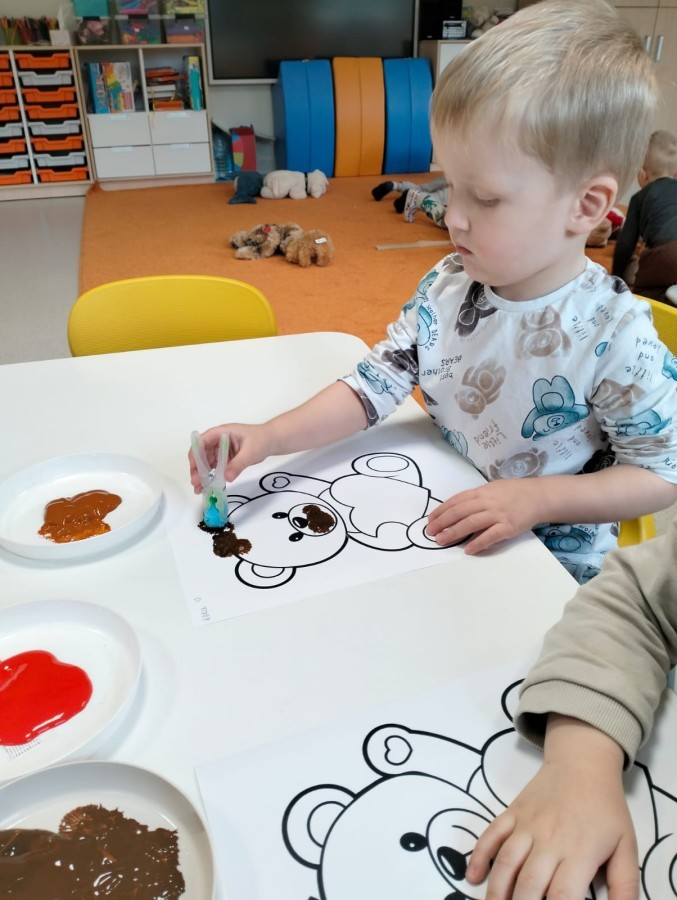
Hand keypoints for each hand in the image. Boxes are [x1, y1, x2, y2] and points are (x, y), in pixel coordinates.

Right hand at [188, 423, 273, 491]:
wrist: (272, 441)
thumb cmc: (262, 440)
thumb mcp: (250, 452)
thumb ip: (238, 464)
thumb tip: (226, 478)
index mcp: (221, 433)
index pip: (202, 441)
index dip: (196, 454)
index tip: (194, 468)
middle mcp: (218, 440)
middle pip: (201, 453)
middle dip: (197, 468)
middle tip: (196, 483)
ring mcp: (221, 449)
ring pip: (206, 462)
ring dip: (202, 474)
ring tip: (199, 488)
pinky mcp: (225, 458)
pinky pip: (215, 467)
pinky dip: (211, 476)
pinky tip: (208, 486)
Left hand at [426, 478, 543, 552]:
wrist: (539, 496)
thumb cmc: (514, 492)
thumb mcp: (492, 489)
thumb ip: (476, 498)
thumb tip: (457, 509)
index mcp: (481, 492)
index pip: (456, 501)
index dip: (441, 511)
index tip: (430, 520)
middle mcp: (487, 502)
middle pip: (459, 512)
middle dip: (442, 522)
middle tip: (430, 533)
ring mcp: (498, 514)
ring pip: (471, 523)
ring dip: (454, 532)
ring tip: (441, 541)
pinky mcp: (508, 527)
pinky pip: (490, 536)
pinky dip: (478, 543)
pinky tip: (467, 550)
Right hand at [466, 716, 637, 899]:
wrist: (583, 763)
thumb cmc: (606, 809)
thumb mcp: (627, 848)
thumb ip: (625, 887)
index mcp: (579, 852)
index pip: (561, 896)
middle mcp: (549, 839)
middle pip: (528, 885)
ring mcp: (526, 824)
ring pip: (505, 863)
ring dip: (496, 892)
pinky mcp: (512, 812)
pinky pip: (490, 834)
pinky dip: (479, 856)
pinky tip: (473, 876)